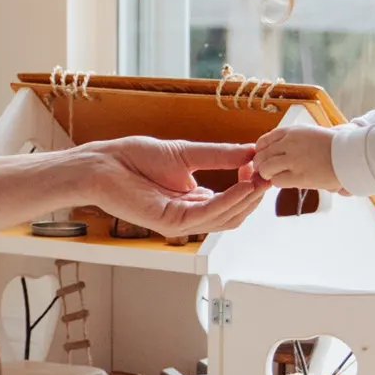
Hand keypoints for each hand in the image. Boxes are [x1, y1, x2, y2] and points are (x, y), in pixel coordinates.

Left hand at [83, 137, 267, 237]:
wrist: (103, 164)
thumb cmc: (134, 158)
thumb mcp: (187, 154)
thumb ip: (219, 156)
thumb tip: (251, 151)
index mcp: (194, 199)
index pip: (233, 201)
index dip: (252, 185)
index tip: (265, 166)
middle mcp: (190, 213)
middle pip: (234, 214)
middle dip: (254, 195)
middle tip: (270, 174)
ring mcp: (180, 221)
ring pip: (225, 218)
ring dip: (247, 199)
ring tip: (261, 178)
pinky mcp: (170, 222)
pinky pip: (207, 215)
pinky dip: (228, 202)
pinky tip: (243, 187)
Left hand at [252, 125, 344, 191]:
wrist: (350, 155)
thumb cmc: (333, 145)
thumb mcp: (309, 133)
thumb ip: (292, 139)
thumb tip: (275, 148)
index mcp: (292, 131)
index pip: (264, 140)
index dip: (260, 151)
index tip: (263, 156)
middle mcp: (289, 143)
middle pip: (261, 155)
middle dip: (261, 164)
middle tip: (266, 170)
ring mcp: (293, 160)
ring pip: (265, 168)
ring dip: (268, 174)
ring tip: (275, 176)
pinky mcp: (299, 176)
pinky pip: (277, 180)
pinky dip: (278, 182)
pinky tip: (287, 180)